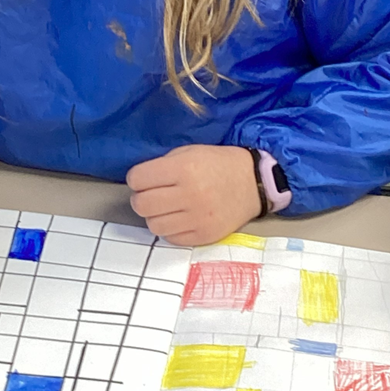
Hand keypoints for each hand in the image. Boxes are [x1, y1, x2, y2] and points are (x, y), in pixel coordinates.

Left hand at [126, 145, 261, 246]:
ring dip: (155, 216)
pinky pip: (171, 238)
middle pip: (142, 205)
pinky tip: (179, 218)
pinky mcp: (204, 236)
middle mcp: (189, 195)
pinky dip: (170, 229)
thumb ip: (163, 165)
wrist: (253, 183)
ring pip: (154, 225)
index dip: (137, 178)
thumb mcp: (190, 152)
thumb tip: (139, 182)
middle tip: (151, 195)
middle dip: (140, 198)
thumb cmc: (217, 164)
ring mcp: (198, 218)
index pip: (138, 179)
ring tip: (166, 208)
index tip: (143, 179)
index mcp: (184, 168)